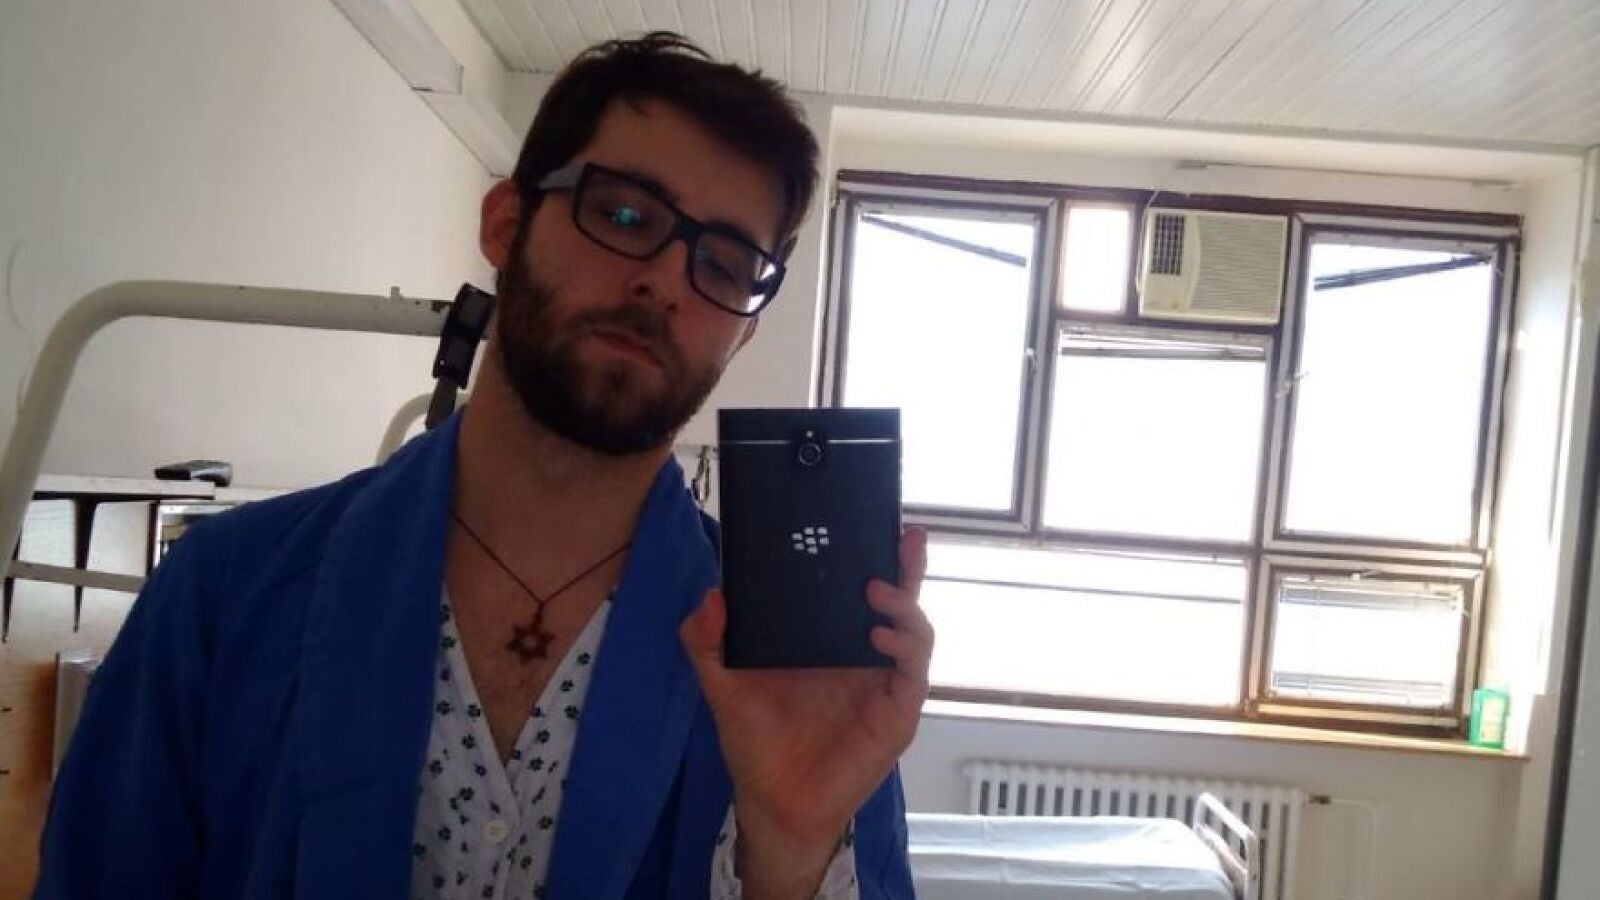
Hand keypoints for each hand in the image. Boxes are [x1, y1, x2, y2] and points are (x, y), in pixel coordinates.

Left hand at [679, 527, 932, 892]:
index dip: (869, 557)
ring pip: (914, 631)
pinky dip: (905, 650)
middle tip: (905, 536)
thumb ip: (706, 641)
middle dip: (906, 566)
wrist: (773, 803)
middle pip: (897, 600)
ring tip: (877, 589)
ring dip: (904, 604)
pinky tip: (880, 637)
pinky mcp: (895, 714)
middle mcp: (863, 656)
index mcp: (829, 640)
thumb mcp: (722, 683)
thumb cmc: (756, 742)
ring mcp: (884, 683)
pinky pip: (914, 674)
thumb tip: (710, 597)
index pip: (856, 590)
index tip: (867, 523)